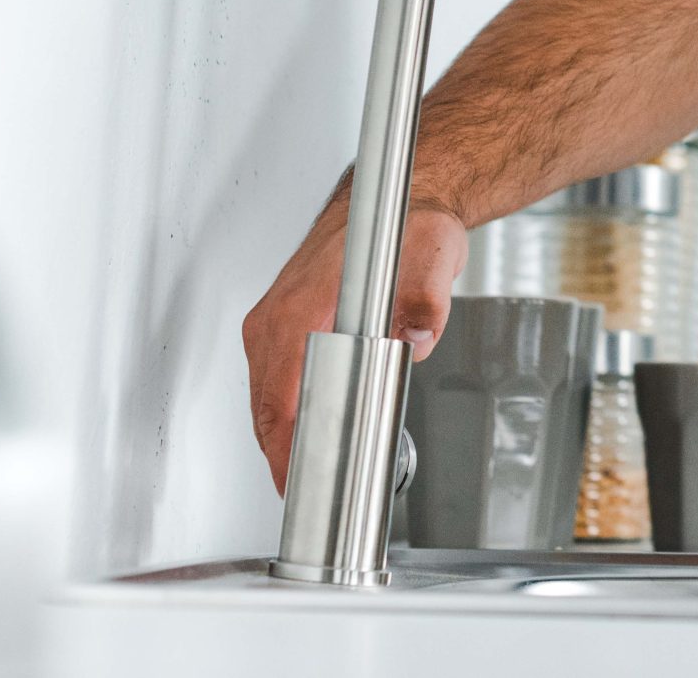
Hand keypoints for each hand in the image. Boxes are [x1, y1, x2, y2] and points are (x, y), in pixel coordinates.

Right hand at [241, 194, 467, 492]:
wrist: (394, 199)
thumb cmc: (406, 223)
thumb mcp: (433, 255)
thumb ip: (426, 299)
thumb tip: (415, 334)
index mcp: (302, 304)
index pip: (280, 392)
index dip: (287, 445)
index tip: (298, 481)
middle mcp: (277, 315)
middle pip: (265, 405)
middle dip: (281, 454)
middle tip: (306, 497)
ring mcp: (273, 320)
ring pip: (264, 397)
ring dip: (280, 437)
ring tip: (305, 479)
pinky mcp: (279, 325)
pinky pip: (271, 382)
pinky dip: (283, 412)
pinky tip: (304, 436)